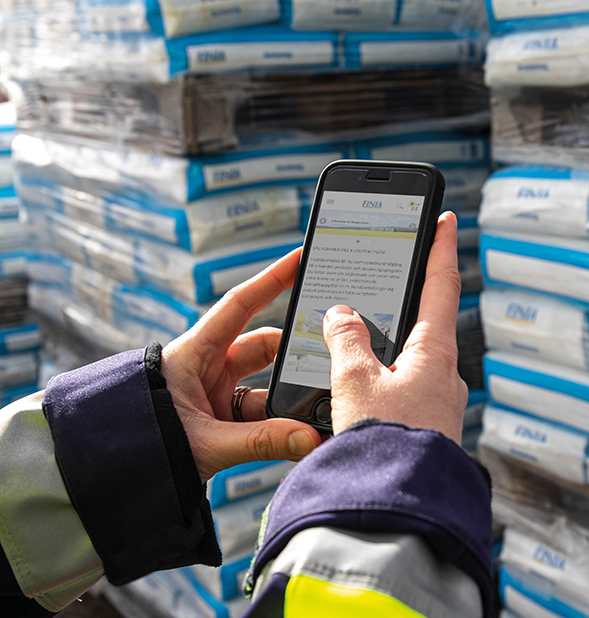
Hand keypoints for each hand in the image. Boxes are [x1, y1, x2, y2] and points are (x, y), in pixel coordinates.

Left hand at [161, 249, 322, 481]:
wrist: (114, 477)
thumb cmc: (142, 446)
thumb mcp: (203, 442)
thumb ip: (260, 442)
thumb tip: (309, 439)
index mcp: (193, 352)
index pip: (240, 304)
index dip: (272, 278)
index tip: (301, 257)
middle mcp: (207, 365)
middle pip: (264, 346)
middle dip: (296, 353)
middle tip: (329, 356)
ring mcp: (215, 392)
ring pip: (267, 382)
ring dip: (290, 396)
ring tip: (318, 407)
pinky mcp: (221, 417)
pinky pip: (261, 412)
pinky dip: (281, 422)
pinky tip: (302, 433)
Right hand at [322, 212, 467, 443]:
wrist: (399, 510)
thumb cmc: (383, 444)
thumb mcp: (354, 382)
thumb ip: (345, 340)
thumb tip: (341, 314)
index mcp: (434, 352)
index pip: (441, 284)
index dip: (440, 248)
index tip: (447, 218)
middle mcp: (444, 375)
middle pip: (424, 323)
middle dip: (402, 303)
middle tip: (383, 284)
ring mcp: (438, 405)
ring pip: (409, 362)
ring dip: (386, 349)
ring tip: (351, 347)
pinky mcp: (426, 429)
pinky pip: (403, 391)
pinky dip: (381, 381)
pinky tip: (358, 395)